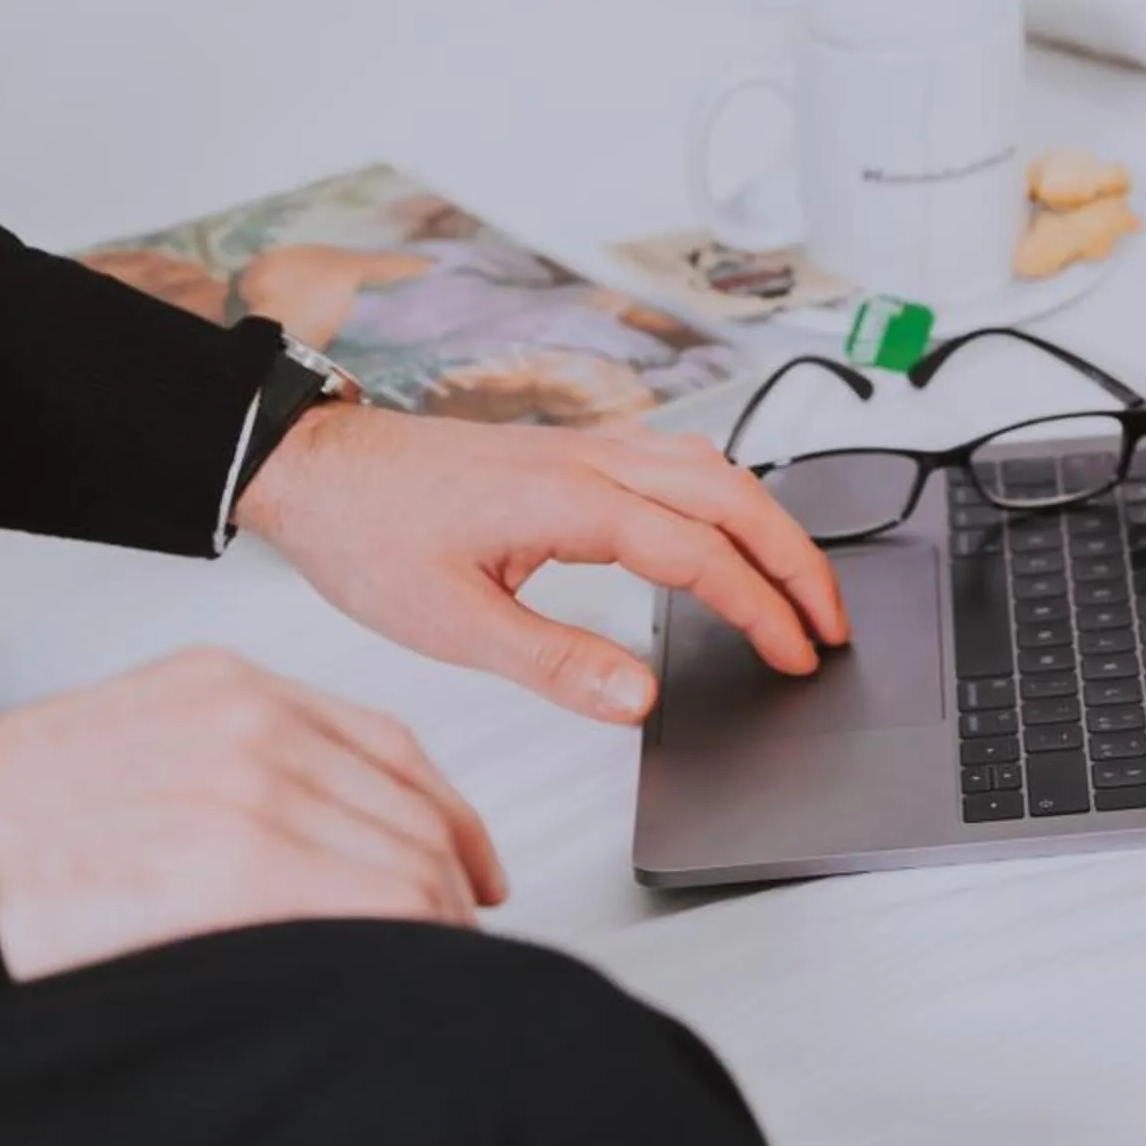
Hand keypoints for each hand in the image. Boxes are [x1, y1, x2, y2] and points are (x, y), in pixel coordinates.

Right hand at [0, 648, 505, 980]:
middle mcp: (256, 720)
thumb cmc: (16, 820)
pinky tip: (407, 980)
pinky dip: (410, 947)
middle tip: (458, 944)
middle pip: (413, 808)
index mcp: (233, 685)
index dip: (451, 817)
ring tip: (433, 977)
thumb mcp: (144, 740)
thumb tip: (329, 837)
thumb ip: (240, 762)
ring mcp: (250, 785)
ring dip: (436, 927)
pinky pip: (374, 903)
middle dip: (450, 885)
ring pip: (408, 861)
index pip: (391, 745)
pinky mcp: (235, 861)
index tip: (472, 870)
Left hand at [237, 409, 847, 723]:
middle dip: (797, 559)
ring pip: (710, 467)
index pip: (701, 554)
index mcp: (569, 501)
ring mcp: (581, 447)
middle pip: (732, 494)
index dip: (762, 610)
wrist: (313, 468)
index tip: (797, 657)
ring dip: (767, 521)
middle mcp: (589, 459)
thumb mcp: (451, 623)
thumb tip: (639, 698)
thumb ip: (554, 662)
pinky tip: (725, 529)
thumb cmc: (367, 534)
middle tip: (832, 623)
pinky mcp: (566, 451)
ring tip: (799, 583)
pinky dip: (724, 496)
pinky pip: (674, 459)